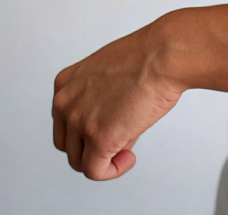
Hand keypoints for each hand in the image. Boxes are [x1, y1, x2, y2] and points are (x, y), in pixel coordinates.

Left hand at [51, 24, 181, 180]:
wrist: (163, 55)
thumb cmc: (148, 57)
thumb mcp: (110, 73)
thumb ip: (99, 100)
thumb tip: (112, 132)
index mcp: (64, 84)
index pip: (64, 123)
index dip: (89, 130)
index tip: (113, 124)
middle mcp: (64, 103)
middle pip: (68, 145)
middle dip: (93, 147)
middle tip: (123, 136)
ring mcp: (79, 122)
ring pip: (80, 162)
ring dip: (105, 159)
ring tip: (129, 144)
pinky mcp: (99, 139)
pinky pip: (96, 171)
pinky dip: (113, 170)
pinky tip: (130, 158)